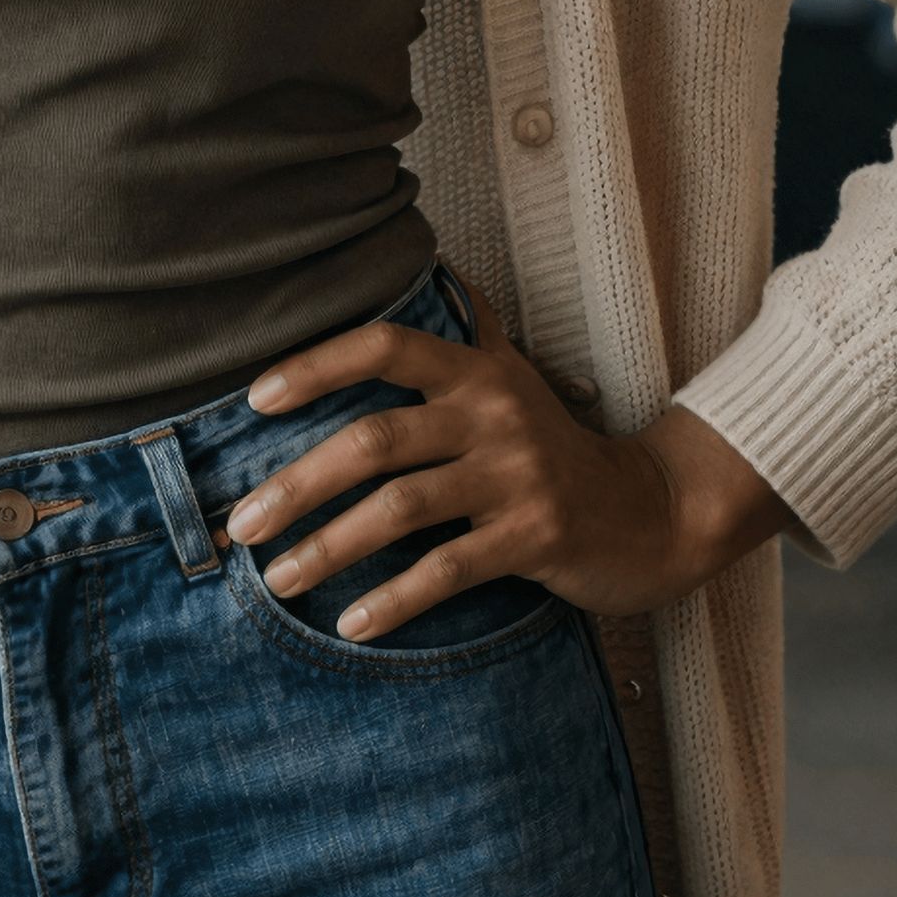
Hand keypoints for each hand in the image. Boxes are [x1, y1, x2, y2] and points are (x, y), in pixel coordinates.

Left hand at [224, 281, 785, 639]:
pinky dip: (394, 601)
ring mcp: (516, 477)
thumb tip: (437, 271)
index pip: (385, 347)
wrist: (653, 512)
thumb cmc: (558, 448)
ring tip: (278, 579)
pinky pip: (448, 570)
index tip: (254, 400)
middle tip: (242, 524)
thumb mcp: (517, 379)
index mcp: (477, 373)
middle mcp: (493, 416)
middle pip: (374, 441)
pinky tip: (352, 625)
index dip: (316, 366)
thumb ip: (471, 333)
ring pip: (400, 510)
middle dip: (297, 484)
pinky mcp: (536, 537)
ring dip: (328, 548)